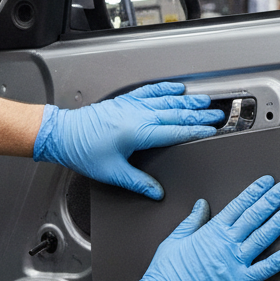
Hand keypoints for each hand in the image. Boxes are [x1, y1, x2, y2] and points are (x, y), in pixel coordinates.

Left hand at [32, 82, 222, 197]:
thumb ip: (139, 183)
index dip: (196, 131)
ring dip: (187, 101)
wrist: (62, 134)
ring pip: (167, 101)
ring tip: (205, 101)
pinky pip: (150, 91)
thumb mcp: (113, 173)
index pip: (176, 131)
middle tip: (217, 115)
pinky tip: (176, 88)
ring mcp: (132, 105)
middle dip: (199, 115)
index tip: (212, 129)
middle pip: (176, 114)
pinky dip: (165, 89)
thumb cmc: (83, 152)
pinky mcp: (124, 101)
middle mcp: (138, 115)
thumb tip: (157, 192)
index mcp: (139, 133)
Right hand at [127, 175, 279, 280]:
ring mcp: (234, 263)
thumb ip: (192, 221)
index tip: (267, 183)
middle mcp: (226, 244)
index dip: (254, 192)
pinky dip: (279, 261)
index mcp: (211, 231)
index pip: (238, 205)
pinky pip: (264, 270)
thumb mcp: (174, 240)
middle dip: (272, 200)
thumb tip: (201, 205)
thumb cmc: (165, 275)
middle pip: (254, 216)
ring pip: (263, 237)